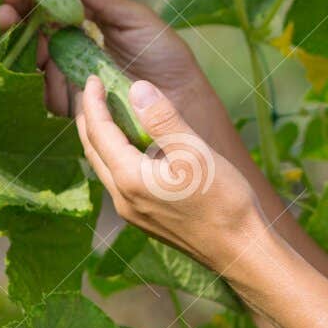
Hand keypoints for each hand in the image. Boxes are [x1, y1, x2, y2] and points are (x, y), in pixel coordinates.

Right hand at [0, 0, 207, 118]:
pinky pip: (47, 93)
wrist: (183, 99)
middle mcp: (70, 47)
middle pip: (29, 28)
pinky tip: (44, 61)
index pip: (48, 2)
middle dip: (13, 9)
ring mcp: (68, 75)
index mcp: (84, 21)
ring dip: (17, 38)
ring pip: (30, 59)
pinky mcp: (73, 104)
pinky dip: (42, 77)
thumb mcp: (135, 19)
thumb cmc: (164, 54)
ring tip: (16, 19)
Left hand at [76, 74, 267, 278]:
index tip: (91, 77)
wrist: (239, 250)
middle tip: (89, 91)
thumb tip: (136, 88)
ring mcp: (133, 212)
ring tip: (106, 114)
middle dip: (88, 119)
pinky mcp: (146, 219)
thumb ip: (163, 119)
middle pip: (93, 151)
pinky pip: (119, 180)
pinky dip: (116, 156)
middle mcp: (123, 198)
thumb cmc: (222, 201)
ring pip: (104, 168)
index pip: (99, 132)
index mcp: (130, 179)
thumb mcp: (195, 152)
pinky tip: (132, 148)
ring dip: (100, 139)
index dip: (92, 102)